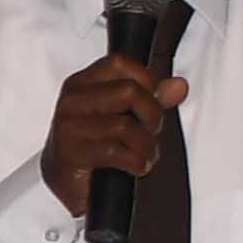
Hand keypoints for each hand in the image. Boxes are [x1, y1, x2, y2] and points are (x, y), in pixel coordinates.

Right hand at [40, 53, 186, 217]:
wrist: (64, 180)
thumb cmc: (90, 145)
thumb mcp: (122, 115)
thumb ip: (150, 98)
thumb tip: (178, 86)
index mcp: (81, 84)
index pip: (119, 62)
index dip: (145, 79)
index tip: (150, 99)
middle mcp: (73, 101)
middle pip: (129, 90)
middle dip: (151, 114)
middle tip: (150, 130)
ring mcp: (69, 126)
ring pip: (126, 125)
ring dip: (146, 145)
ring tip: (145, 154)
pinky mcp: (71, 153)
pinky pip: (117, 152)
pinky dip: (136, 162)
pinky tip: (136, 166)